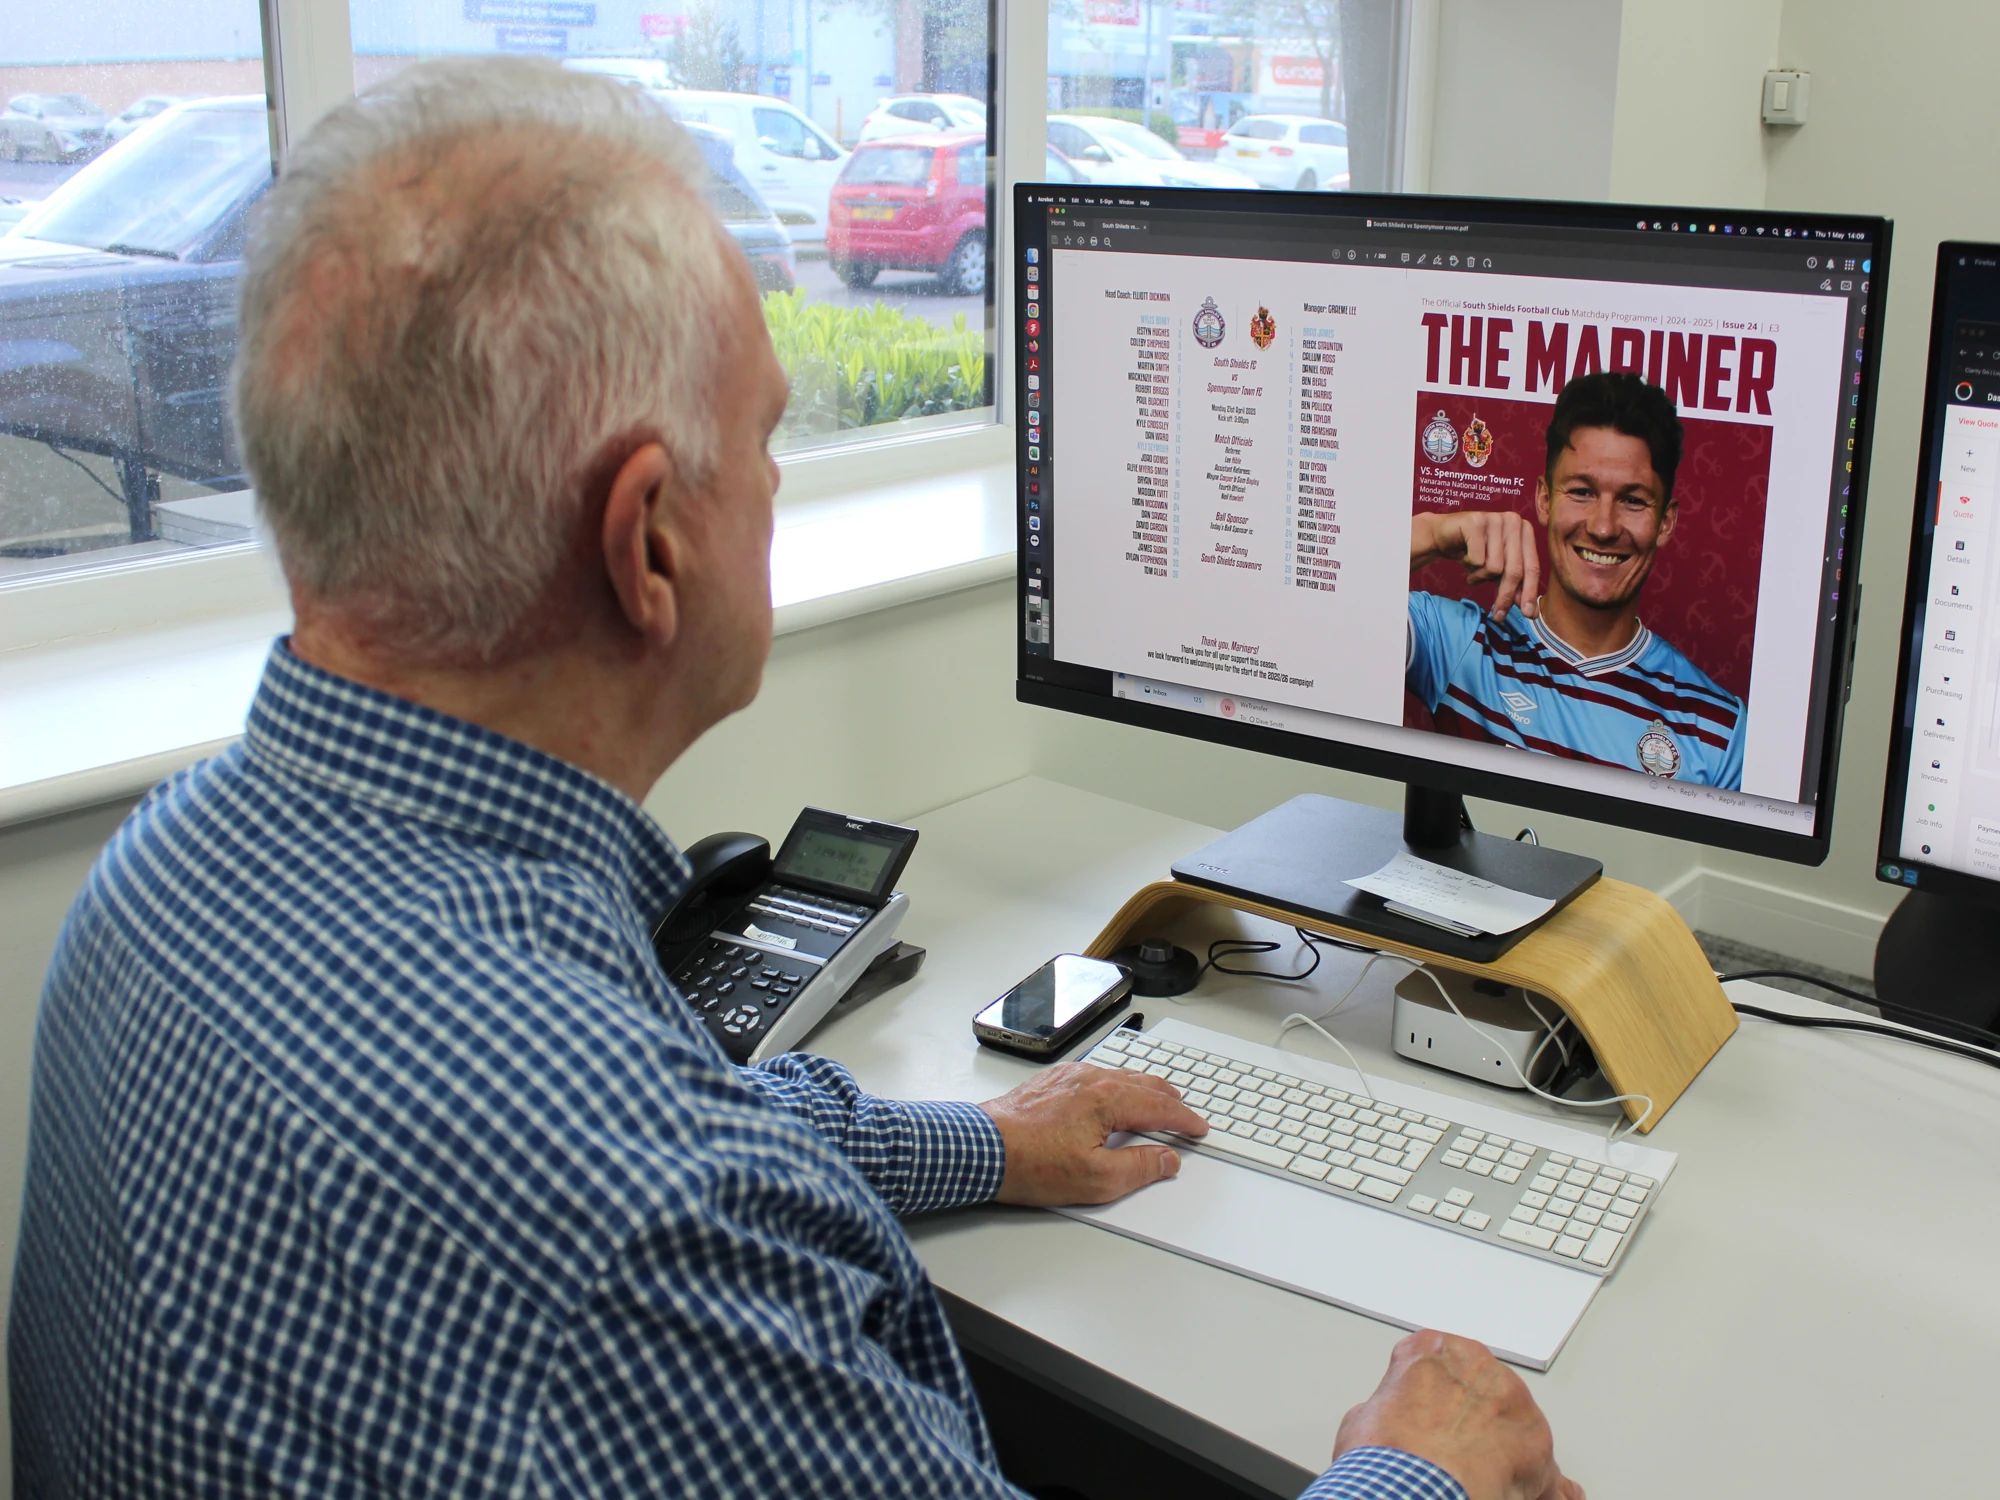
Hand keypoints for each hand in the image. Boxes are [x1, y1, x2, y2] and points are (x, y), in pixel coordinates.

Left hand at [979, 1061, 1207, 1206]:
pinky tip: (1112, 1091)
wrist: (982, 1148)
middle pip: (1143, 1084)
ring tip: (1156, 1097)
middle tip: (1183, 1110)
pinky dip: (1116, 1083)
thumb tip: (1166, 1159)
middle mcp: (1090, 1080)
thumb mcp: (1096, 1179)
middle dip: (1168, 1098)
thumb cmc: (1031, 1164)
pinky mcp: (1051, 1081)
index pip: (1159, 1107)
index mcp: (1107, 1099)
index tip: (1198, 1128)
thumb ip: (1139, 1168)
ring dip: (1143, 1087)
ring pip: (1119, 1076)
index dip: (1183, 1120)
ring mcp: (1069, 1077)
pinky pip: (1095, 1075)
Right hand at [1334, 1330, 1580, 1499]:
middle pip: (1484, 1392)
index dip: (1435, 1398)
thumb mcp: (1365, 1419)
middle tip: (1453, 1454)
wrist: (1415, 1487)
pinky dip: (1537, 1483)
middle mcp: (1479, 1365)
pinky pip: (1546, 1467)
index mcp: (1434, 1349)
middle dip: (1476, 1421)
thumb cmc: (1389, 1454)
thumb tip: (1390, 1425)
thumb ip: (1393, 1406)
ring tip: (1481, 1482)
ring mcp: (1514, 1401)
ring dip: (1506, 1449)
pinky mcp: (1539, 1443)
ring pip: (1517, 1426)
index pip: (1441, 1364)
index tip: (1430, 1419)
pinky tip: (1529, 1496)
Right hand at [1410, 511, 1541, 620]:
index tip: (1527, 615)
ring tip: (1473, 570)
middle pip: (1514, 570)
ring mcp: (1495, 519)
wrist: (1443, 535)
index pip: (1532, 566)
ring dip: (1480, 576)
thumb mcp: (1498, 570)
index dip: (1529, 593)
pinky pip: (1477, 559)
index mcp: (1525, 530)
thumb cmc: (1474, 552)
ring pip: (1495, 567)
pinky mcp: (1475, 521)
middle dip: (1505, 596)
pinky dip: (1469, 566)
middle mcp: (1513, 521)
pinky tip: (1465, 559)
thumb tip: (1530, 611)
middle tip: (1498, 615)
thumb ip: (1514, 586)